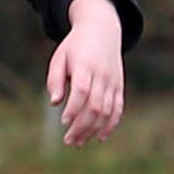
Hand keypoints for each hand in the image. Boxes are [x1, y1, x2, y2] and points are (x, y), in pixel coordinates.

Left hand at [48, 0, 125, 146]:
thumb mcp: (60, 57)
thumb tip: (55, 103)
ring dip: (93, 130)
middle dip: (82, 126)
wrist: (102, 31)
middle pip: (95, 106)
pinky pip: (117, 109)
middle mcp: (102, 75)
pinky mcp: (119, 87)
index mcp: (85, 66)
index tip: (63, 122)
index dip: (74, 109)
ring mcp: (113, 82)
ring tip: (79, 142)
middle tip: (68, 141)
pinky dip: (110, 125)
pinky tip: (99, 137)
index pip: (82, 91)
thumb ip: (55, 79)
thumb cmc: (75, 47)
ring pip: (106, 111)